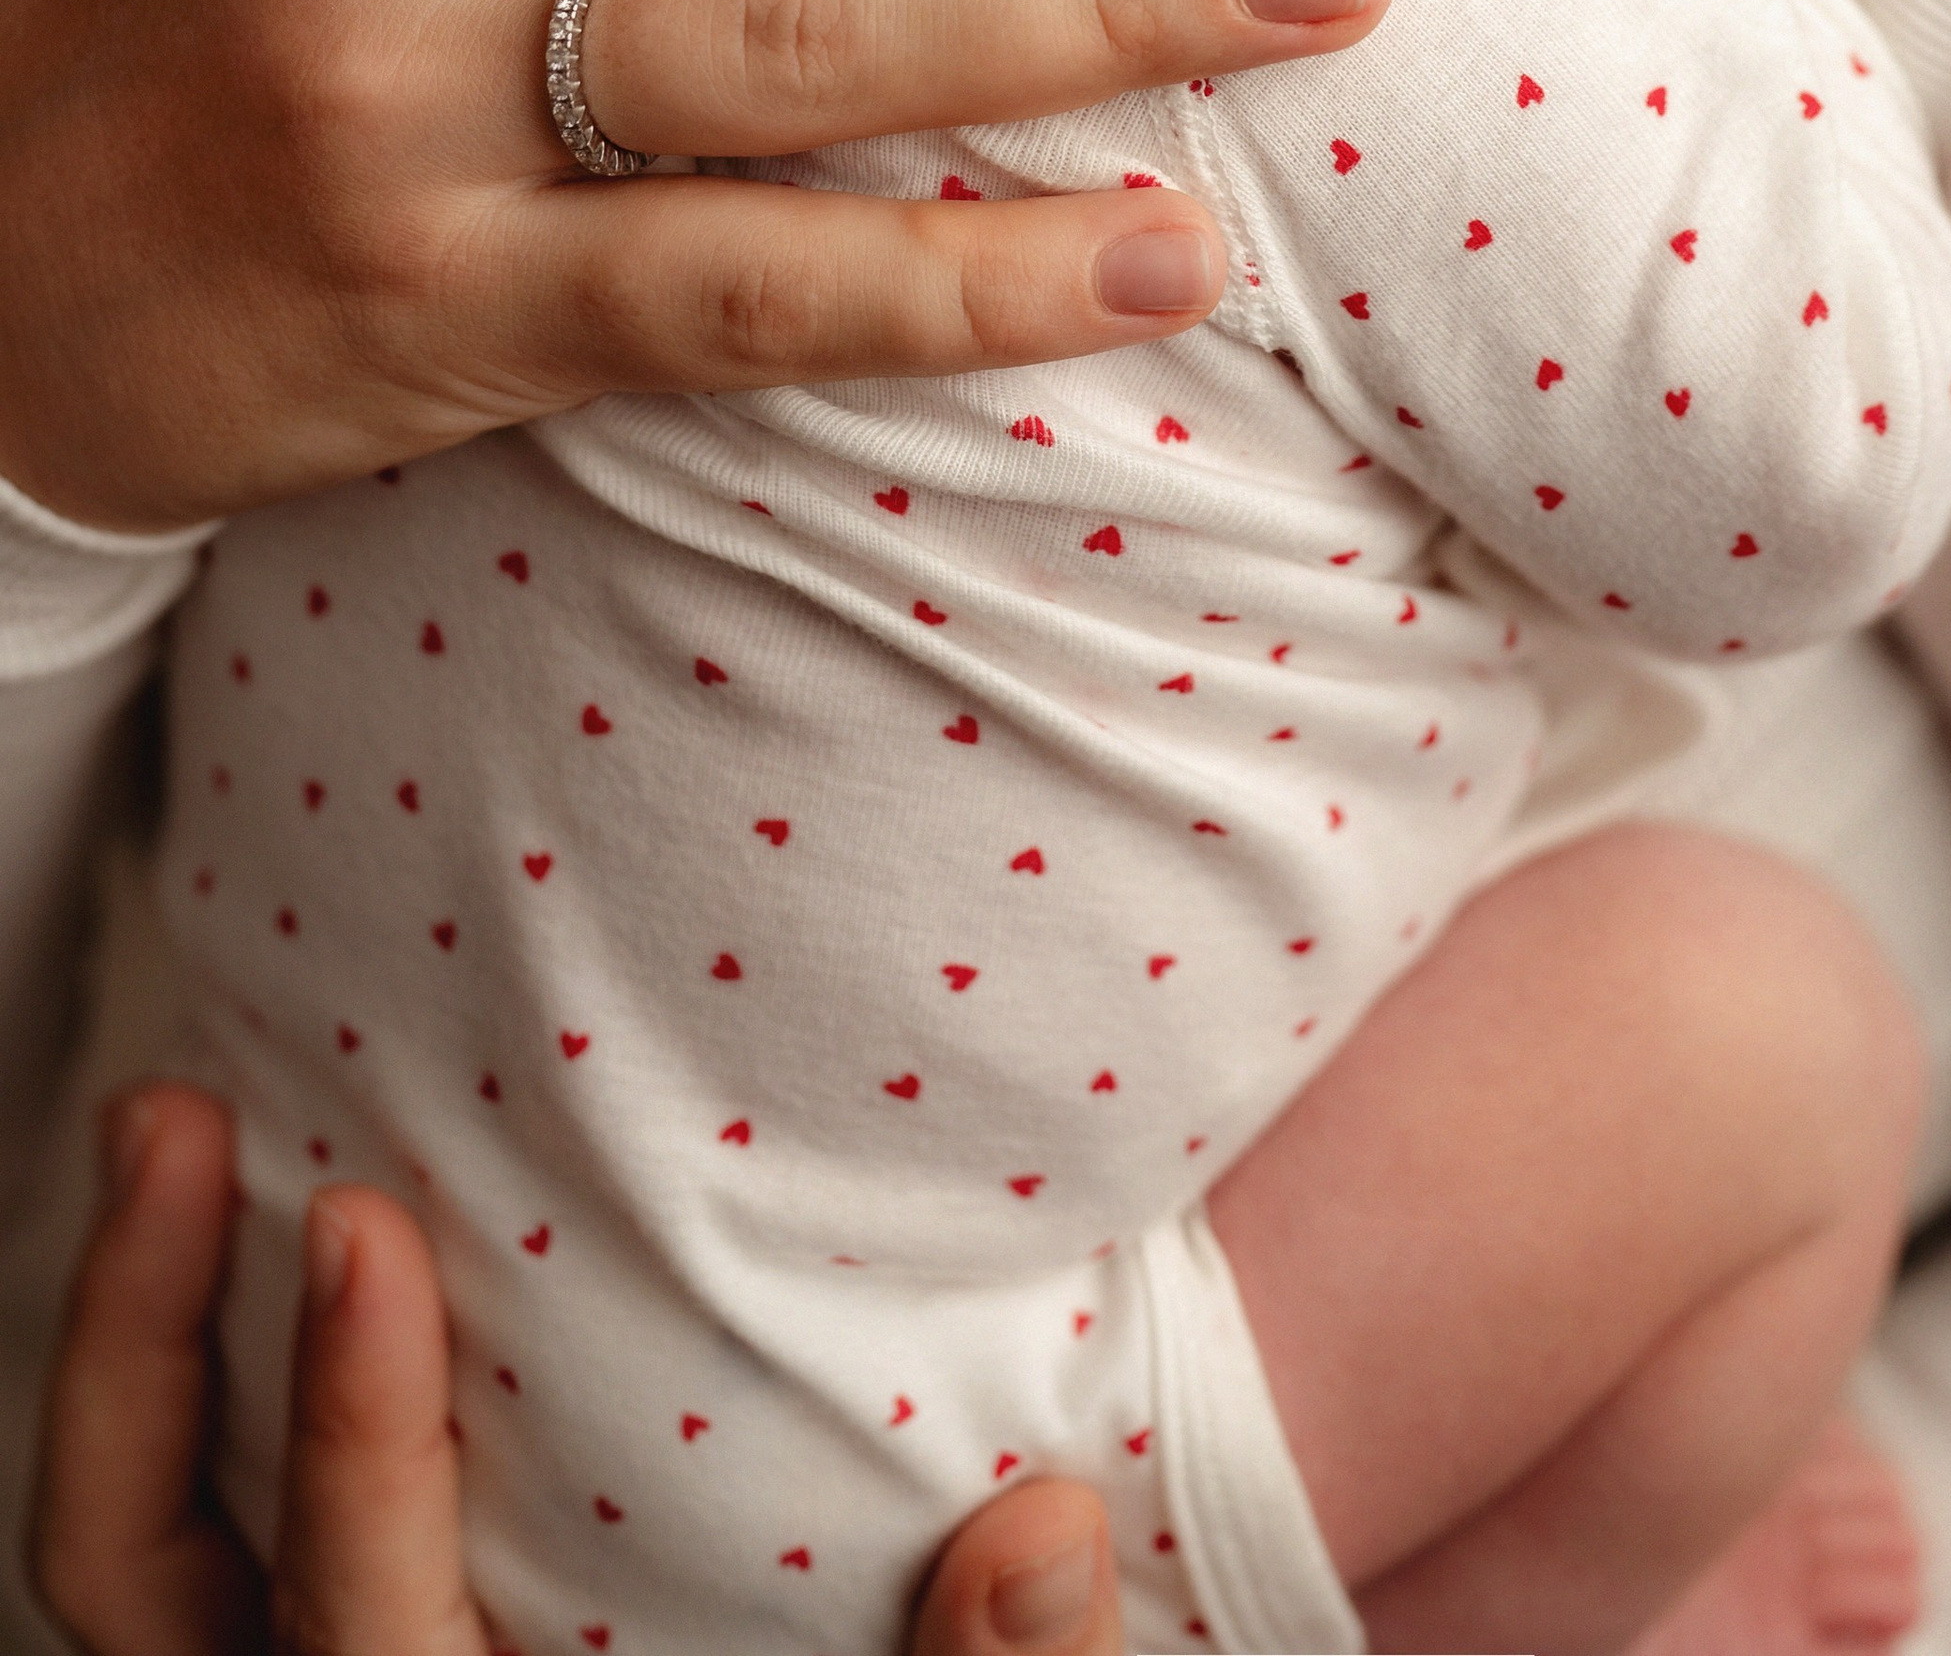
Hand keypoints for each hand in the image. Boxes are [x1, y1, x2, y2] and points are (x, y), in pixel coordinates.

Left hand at [30, 1083, 1128, 1655]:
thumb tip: (1043, 1531)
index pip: (358, 1626)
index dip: (350, 1438)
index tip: (361, 1229)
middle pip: (139, 1575)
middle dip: (140, 1344)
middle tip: (183, 1119)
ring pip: (132, 1545)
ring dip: (136, 1332)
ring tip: (181, 1121)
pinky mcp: (318, 1626)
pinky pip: (185, 1520)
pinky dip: (185, 1370)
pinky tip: (247, 1214)